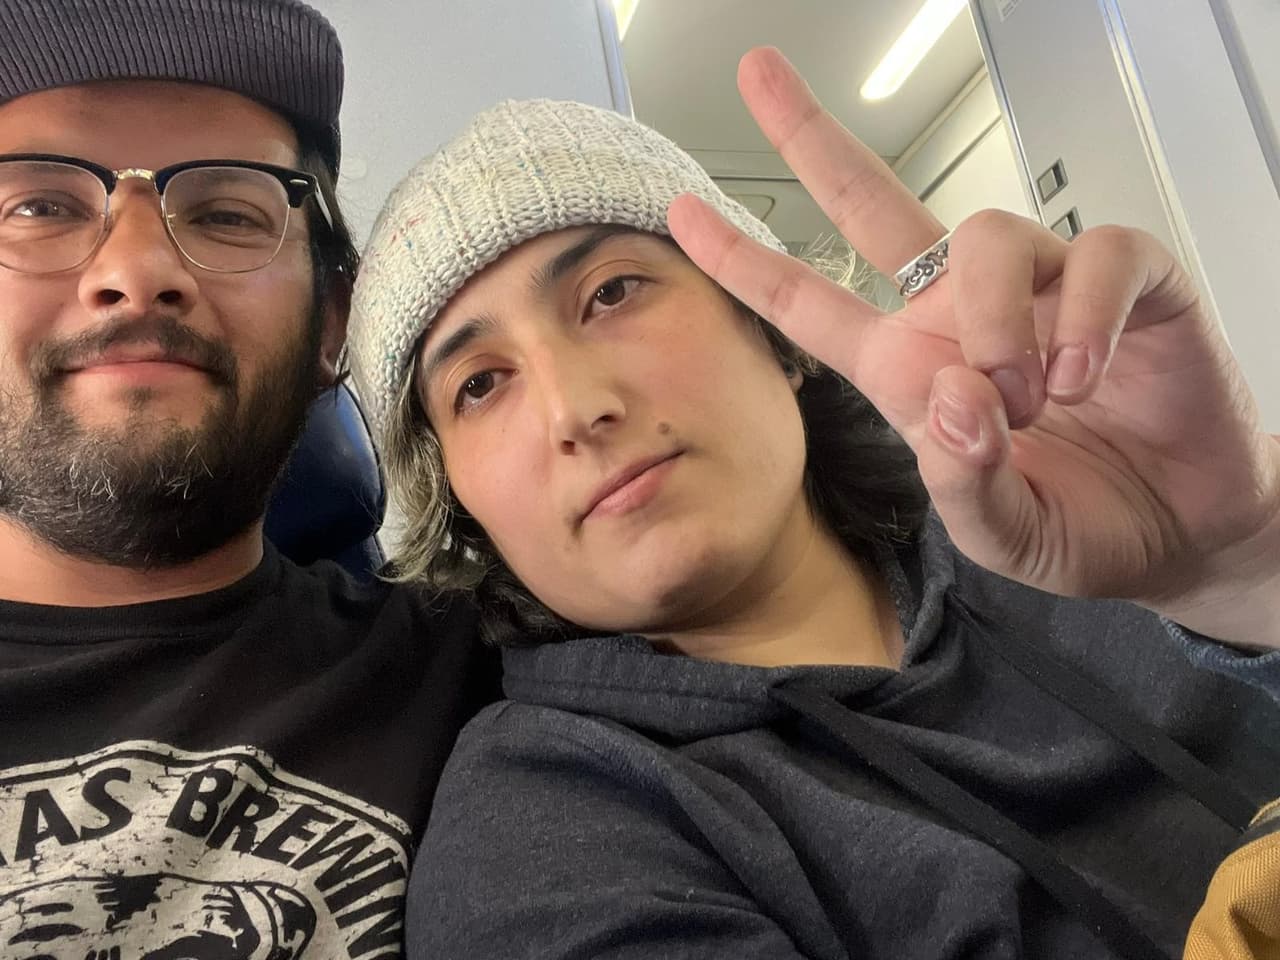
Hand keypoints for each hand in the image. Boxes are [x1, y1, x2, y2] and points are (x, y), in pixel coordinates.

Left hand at [668, 47, 1279, 647]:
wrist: (1183, 537)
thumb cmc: (1082, 526)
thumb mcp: (1001, 532)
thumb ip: (965, 481)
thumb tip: (957, 395)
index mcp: (911, 368)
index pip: (812, 302)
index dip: (746, 259)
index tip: (684, 211)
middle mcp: (965, 313)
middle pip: (876, 202)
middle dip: (813, 139)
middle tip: (760, 76)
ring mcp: (1044, 292)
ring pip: (991, 235)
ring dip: (998, 320)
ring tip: (1028, 398)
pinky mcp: (1128, 284)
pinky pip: (1097, 256)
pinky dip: (1085, 317)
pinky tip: (1083, 375)